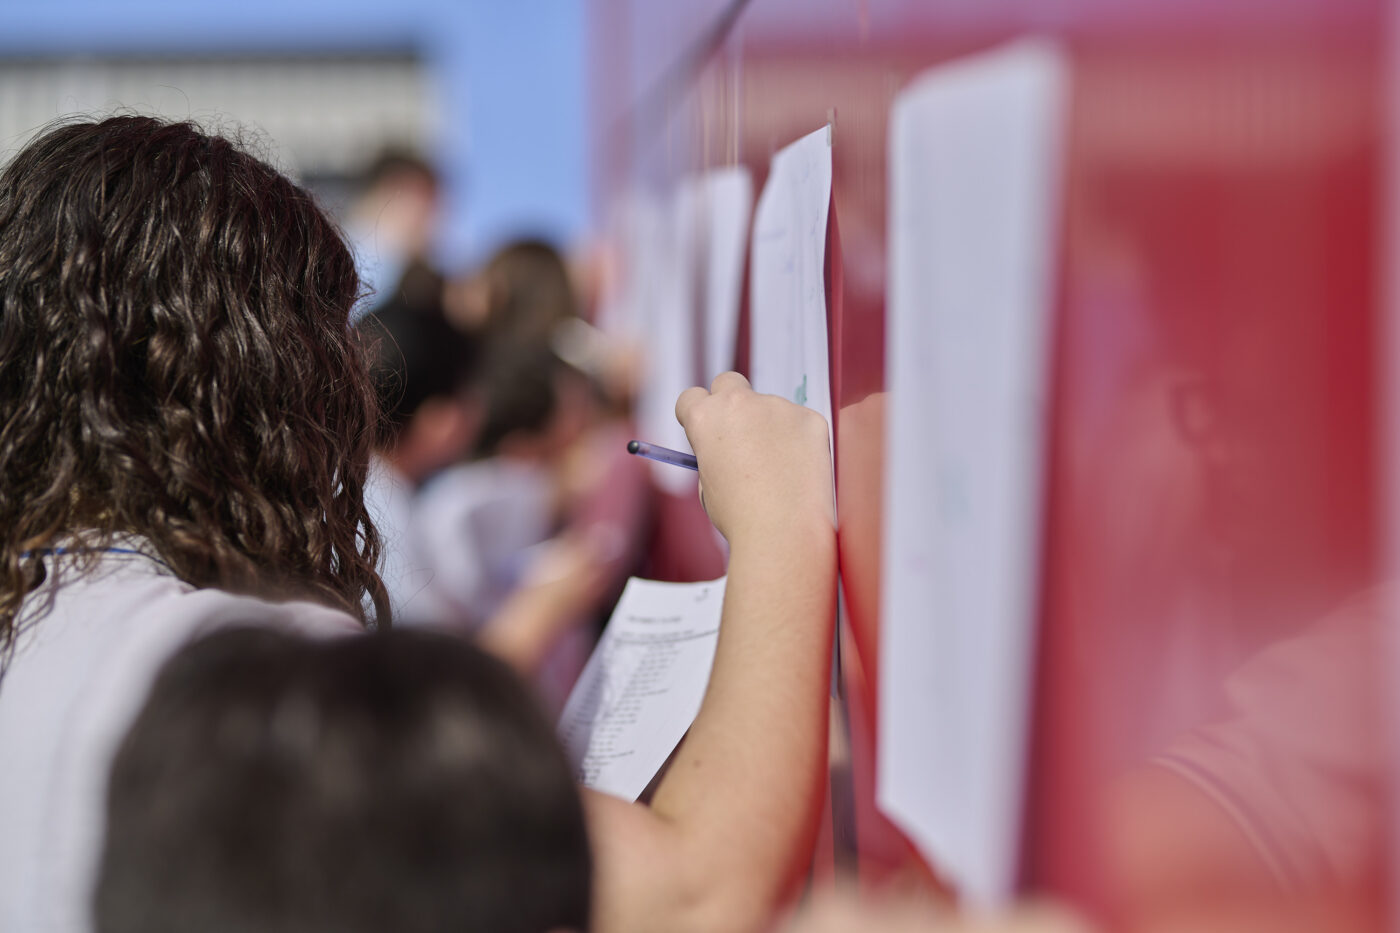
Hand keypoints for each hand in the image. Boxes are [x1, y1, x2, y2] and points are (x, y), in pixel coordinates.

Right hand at [675, 372, 832, 544]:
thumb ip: (714, 454)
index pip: (691, 397)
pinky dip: (798, 441)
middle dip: (729, 401)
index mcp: (705, 418)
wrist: (782, 533)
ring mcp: (778, 406)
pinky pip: (799, 423)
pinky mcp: (810, 418)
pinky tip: (798, 471)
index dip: (696, 414)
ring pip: (769, 409)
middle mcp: (739, 402)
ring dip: (770, 428)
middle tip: (739, 433)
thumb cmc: (741, 517)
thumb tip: (727, 446)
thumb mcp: (708, 483)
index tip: (704, 429)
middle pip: (728, 383)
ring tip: (777, 472)